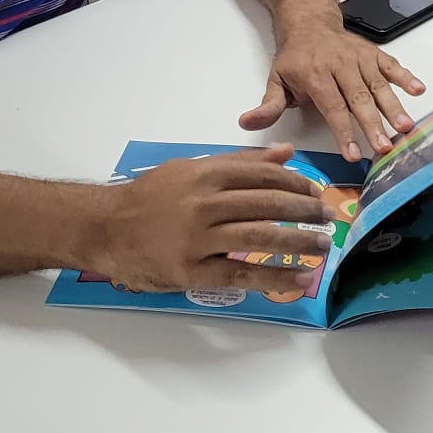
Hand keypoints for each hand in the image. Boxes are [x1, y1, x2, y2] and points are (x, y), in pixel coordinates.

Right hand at [100, 145, 331, 293]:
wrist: (104, 227)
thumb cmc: (150, 197)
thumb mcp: (191, 169)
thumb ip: (239, 162)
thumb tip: (284, 152)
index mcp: (206, 174)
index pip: (262, 175)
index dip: (295, 184)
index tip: (317, 192)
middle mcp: (205, 202)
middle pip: (267, 204)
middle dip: (304, 211)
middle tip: (328, 218)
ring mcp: (198, 238)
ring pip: (259, 237)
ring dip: (298, 242)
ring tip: (322, 247)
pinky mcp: (192, 270)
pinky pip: (241, 273)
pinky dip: (273, 277)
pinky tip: (296, 280)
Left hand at [239, 20, 426, 161]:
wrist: (309, 22)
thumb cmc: (295, 57)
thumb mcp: (276, 80)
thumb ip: (268, 106)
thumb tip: (247, 122)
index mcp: (316, 75)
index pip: (333, 108)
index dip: (344, 133)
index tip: (354, 154)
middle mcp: (340, 66)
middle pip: (359, 99)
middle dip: (374, 125)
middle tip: (385, 147)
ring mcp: (359, 59)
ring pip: (379, 85)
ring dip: (394, 106)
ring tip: (405, 127)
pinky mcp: (373, 54)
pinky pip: (392, 65)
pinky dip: (406, 76)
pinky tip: (418, 90)